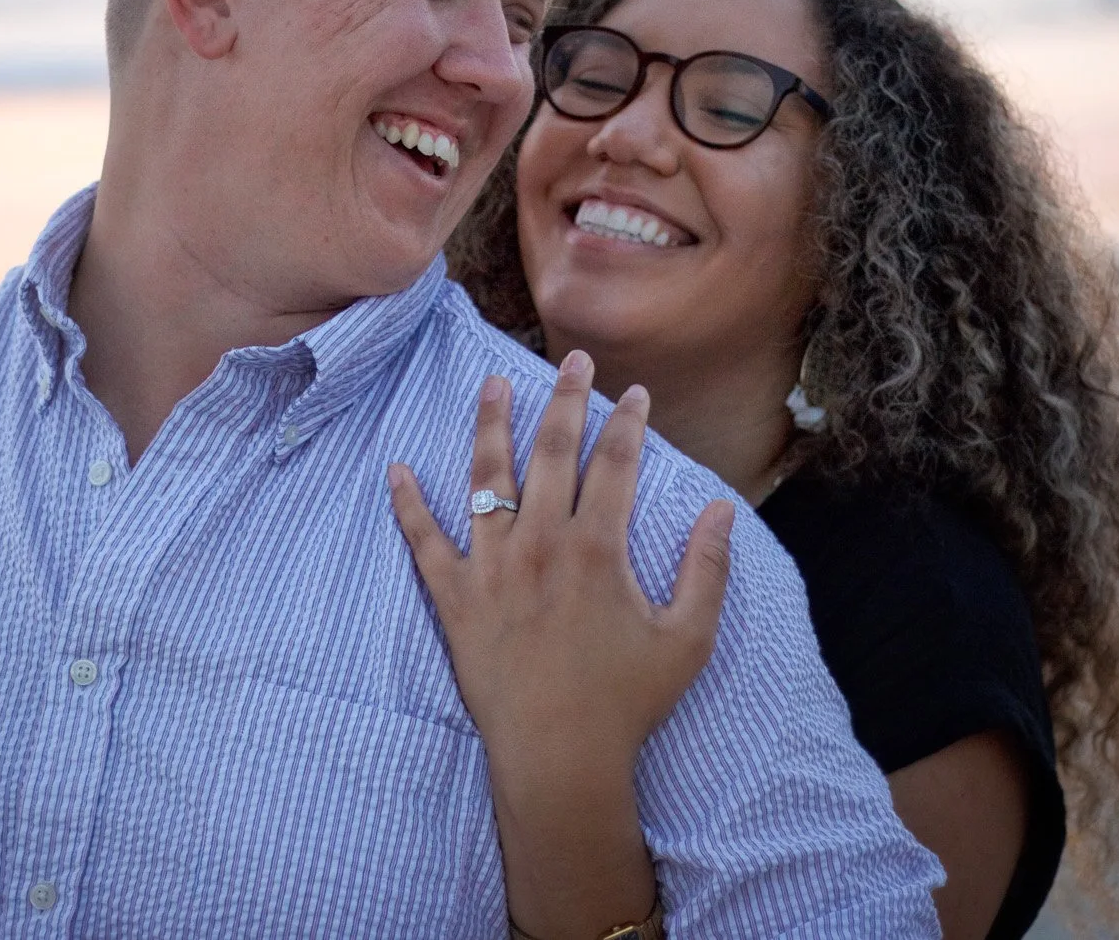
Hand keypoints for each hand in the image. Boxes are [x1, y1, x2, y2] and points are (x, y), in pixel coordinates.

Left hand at [388, 349, 735, 783]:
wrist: (559, 760)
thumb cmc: (627, 703)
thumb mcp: (687, 639)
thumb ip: (707, 569)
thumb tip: (722, 507)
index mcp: (597, 549)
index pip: (615, 464)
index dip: (627, 422)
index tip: (634, 392)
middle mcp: (540, 545)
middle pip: (551, 453)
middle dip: (565, 399)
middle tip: (570, 360)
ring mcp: (492, 569)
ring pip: (486, 480)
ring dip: (490, 426)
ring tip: (492, 384)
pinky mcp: (455, 600)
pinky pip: (424, 543)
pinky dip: (408, 506)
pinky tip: (396, 470)